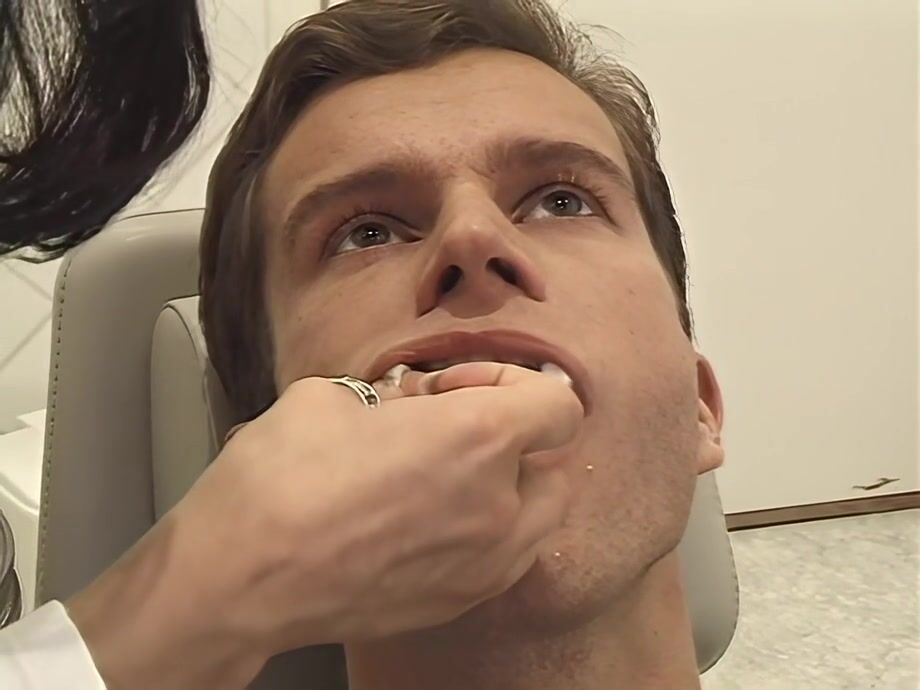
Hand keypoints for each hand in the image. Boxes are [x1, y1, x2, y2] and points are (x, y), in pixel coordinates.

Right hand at [66, 361, 582, 688]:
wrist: (240, 578)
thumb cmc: (279, 483)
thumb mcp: (333, 396)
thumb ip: (397, 396)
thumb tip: (414, 406)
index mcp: (478, 438)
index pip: (559, 404)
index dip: (514, 382)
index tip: (463, 386)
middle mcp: (498, 507)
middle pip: (555, 463)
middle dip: (516, 437)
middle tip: (455, 427)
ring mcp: (484, 565)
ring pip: (538, 517)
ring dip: (510, 487)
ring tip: (449, 476)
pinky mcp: (458, 602)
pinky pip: (505, 559)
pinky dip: (489, 533)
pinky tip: (432, 520)